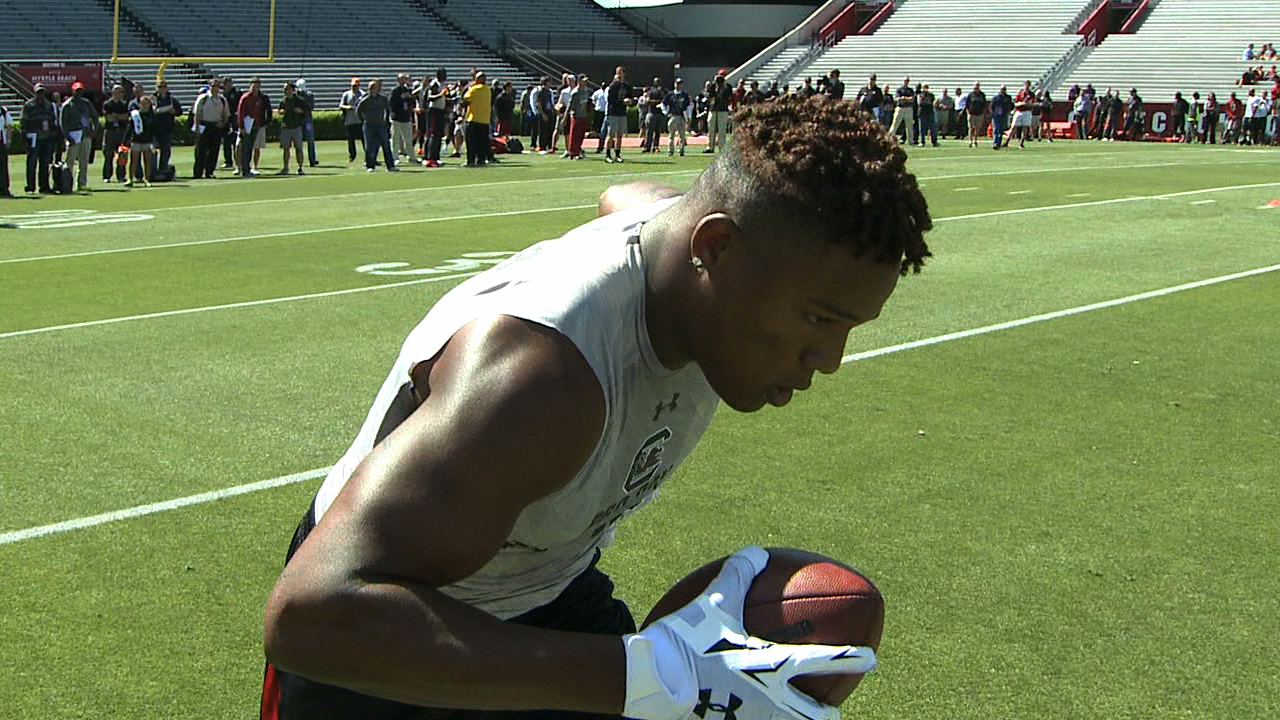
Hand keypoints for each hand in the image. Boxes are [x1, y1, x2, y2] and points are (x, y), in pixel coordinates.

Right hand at [622, 547, 875, 719]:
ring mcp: (749, 719)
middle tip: (830, 711)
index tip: (870, 659)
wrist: (653, 681)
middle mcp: (769, 699)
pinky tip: (740, 717)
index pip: (825, 661)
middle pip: (813, 718)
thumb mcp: (713, 601)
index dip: (852, 659)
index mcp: (773, 665)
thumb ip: (738, 573)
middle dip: (825, 716)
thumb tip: (756, 552)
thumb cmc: (688, 639)